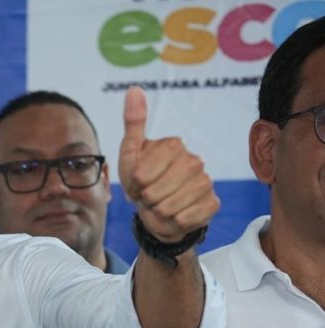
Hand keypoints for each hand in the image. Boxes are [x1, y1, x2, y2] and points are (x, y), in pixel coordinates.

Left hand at [118, 87, 219, 241]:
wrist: (158, 210)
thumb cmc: (142, 180)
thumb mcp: (130, 153)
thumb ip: (133, 123)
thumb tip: (134, 89)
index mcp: (173, 145)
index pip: (141, 175)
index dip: (134, 184)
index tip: (138, 181)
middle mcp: (195, 160)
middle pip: (154, 193)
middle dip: (145, 199)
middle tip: (149, 195)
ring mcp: (206, 181)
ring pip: (169, 208)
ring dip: (158, 212)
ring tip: (160, 203)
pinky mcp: (213, 203)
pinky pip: (186, 220)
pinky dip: (174, 222)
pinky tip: (176, 214)